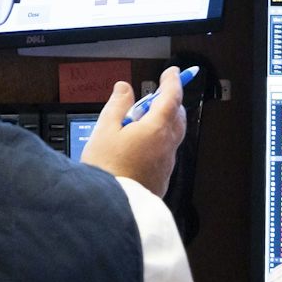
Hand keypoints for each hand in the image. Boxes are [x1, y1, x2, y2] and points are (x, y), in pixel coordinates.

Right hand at [80, 67, 187, 197]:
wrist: (110, 209)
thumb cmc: (105, 169)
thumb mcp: (104, 129)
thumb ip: (117, 105)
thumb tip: (124, 89)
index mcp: (156, 129)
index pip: (172, 97)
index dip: (173, 81)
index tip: (172, 72)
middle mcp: (167, 146)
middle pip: (177, 117)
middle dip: (169, 103)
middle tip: (151, 99)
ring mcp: (166, 165)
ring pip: (171, 136)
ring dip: (161, 124)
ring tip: (136, 126)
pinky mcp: (161, 179)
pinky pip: (164, 154)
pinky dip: (157, 143)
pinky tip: (137, 149)